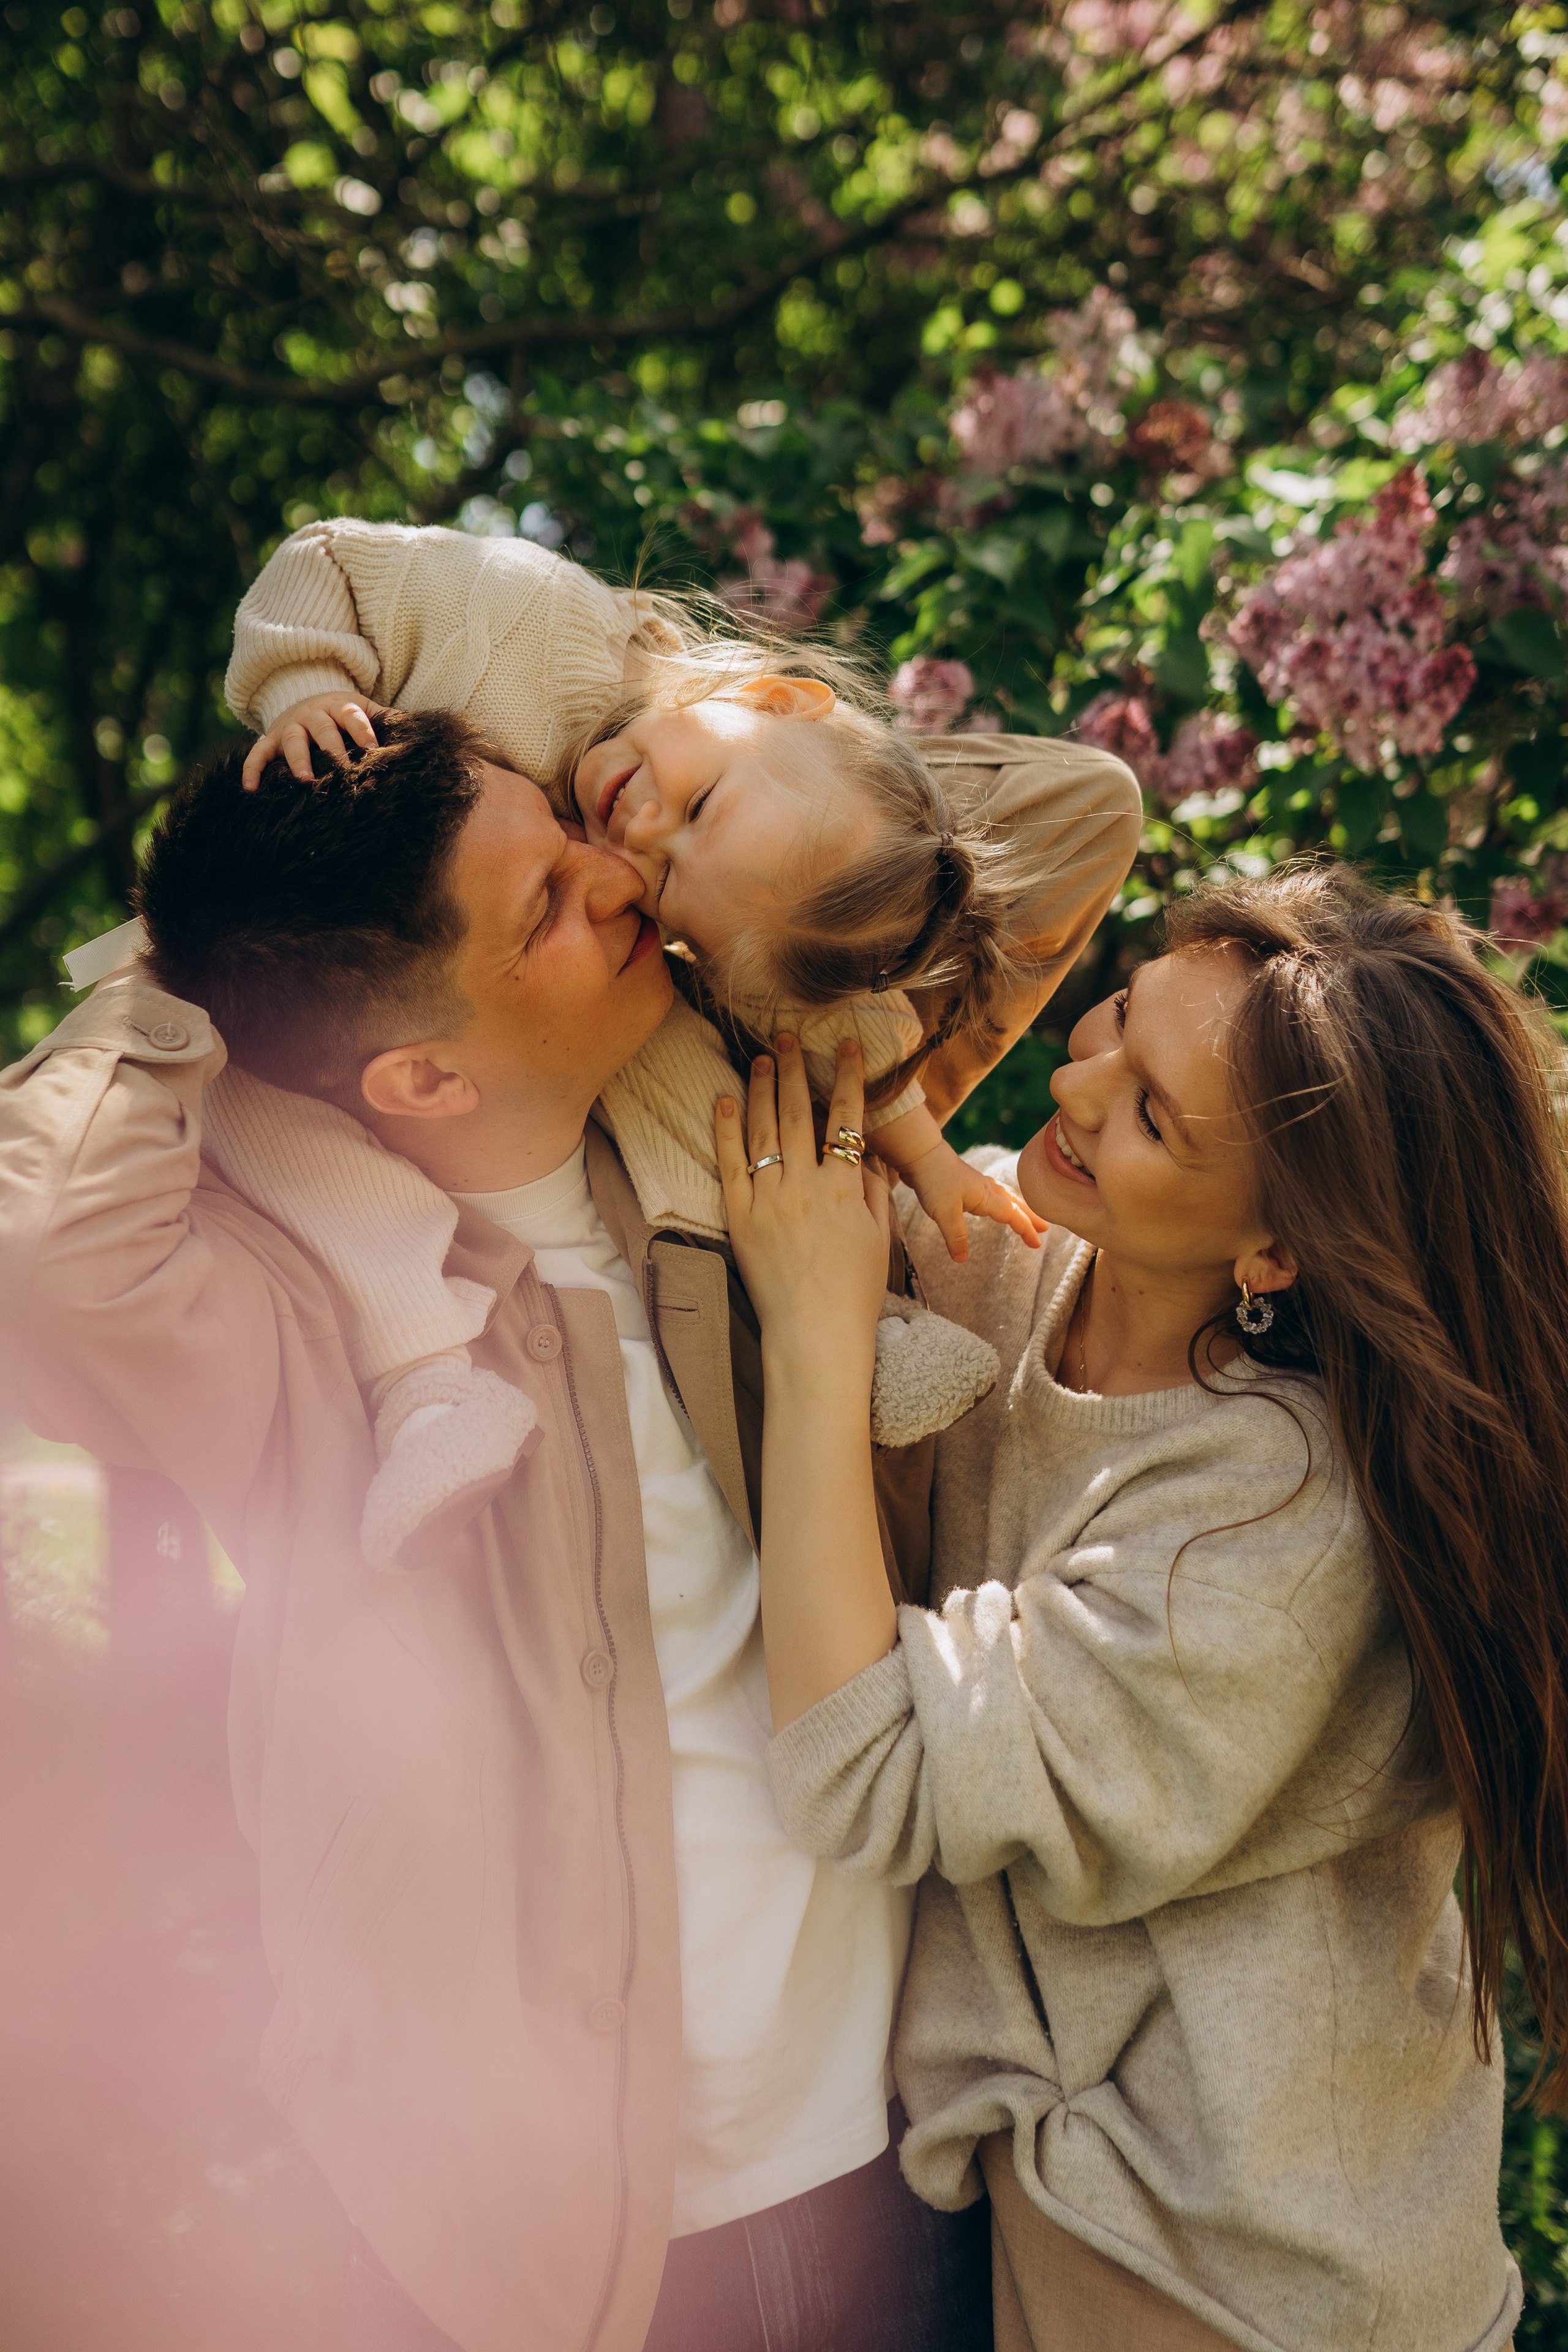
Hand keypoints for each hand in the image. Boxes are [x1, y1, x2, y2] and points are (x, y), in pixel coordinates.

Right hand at [241, 691, 384, 788]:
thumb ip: (386, 720)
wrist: (306, 700)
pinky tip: (250, 788)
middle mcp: (312, 714)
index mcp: (339, 706)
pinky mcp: (270, 740)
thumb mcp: (364, 710)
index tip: (373, 749)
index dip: (362, 730)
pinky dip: (252, 769)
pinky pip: (257, 753)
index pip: (352, 715)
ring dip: (298, 760)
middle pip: (322, 728)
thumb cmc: (343, 714)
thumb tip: (418, 731)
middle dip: (331, 748)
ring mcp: (289, 726)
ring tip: (305, 780)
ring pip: (292, 740)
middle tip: (342, 770)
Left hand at [715, 1036, 889, 1384]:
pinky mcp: (740, 1219)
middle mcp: (805, 1186)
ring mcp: (769, 1200)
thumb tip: (865, 1155)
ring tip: (760, 1057)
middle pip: (797, 1112)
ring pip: (762, 1130)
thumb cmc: (854, 1292)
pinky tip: (724, 1100)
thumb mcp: (877, 1237)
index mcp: (844, 1189)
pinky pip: (730, 1165)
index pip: (846, 1119)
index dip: (849, 1078)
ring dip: (761, 1088)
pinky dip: (726, 1130)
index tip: (847, 1047)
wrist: (814, 1334)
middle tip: (789, 1035)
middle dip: (795, 1068)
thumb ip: (872, 1191)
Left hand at [902, 1136, 1046, 1262]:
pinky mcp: (968, 1183)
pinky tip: (995, 1203)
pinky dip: (1002, 1200)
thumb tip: (962, 1260)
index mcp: (986, 1197)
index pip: (1012, 1215)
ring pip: (1005, 1197)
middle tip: (1045, 1229)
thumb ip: (955, 1236)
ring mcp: (978, 1185)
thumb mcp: (943, 1213)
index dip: (1026, 1229)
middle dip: (1030, 1217)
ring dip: (1019, 1207)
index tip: (1037, 1243)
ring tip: (1027, 1215)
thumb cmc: (934, 1180)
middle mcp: (986, 1190)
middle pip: (1015, 1204)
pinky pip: (993, 1194)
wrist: (921, 1154)